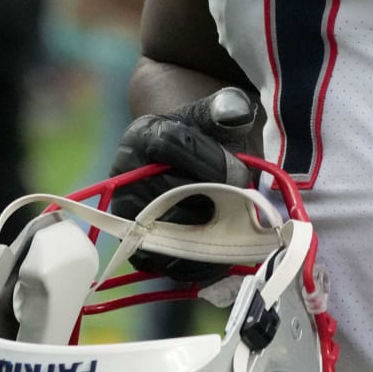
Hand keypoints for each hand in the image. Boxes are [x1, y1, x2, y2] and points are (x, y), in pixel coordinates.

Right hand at [110, 86, 257, 280]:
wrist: (186, 159)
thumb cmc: (205, 135)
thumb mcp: (216, 114)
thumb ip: (227, 109)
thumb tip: (237, 111)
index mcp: (143, 136)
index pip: (171, 144)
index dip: (210, 161)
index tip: (241, 172)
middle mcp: (126, 176)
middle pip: (167, 191)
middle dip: (214, 198)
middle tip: (246, 204)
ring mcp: (129, 214)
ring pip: (164, 231)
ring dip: (207, 234)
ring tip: (240, 230)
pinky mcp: (139, 245)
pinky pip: (164, 261)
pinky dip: (197, 262)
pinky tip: (226, 253)